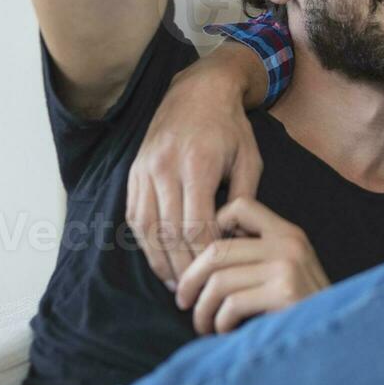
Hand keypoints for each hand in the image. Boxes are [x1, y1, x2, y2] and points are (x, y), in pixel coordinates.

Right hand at [127, 49, 265, 289]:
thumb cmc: (231, 128)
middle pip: (168, 231)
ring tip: (176, 284)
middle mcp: (164, 168)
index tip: (216, 275)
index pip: (195, 224)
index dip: (204, 255)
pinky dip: (143, 242)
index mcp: (196, 165)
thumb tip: (237, 240)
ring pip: (146, 228)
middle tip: (195, 292)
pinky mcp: (134, 172)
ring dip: (159, 261)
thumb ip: (244, 199)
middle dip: (182, 266)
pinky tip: (158, 260)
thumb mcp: (250, 159)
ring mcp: (144, 170)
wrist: (198, 92)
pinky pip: (133, 215)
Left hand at [175, 197, 329, 334]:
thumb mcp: (284, 274)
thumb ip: (255, 257)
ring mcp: (288, 266)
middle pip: (217, 249)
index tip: (200, 264)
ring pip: (218, 280)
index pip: (240, 207)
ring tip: (205, 326)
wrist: (334, 343)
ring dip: (202, 309)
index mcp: (288, 233)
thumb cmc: (300, 314)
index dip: (210, 229)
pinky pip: (231, 304)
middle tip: (184, 301)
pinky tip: (226, 333)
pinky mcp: (285, 293)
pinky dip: (220, 323)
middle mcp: (290, 243)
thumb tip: (202, 255)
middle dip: (191, 279)